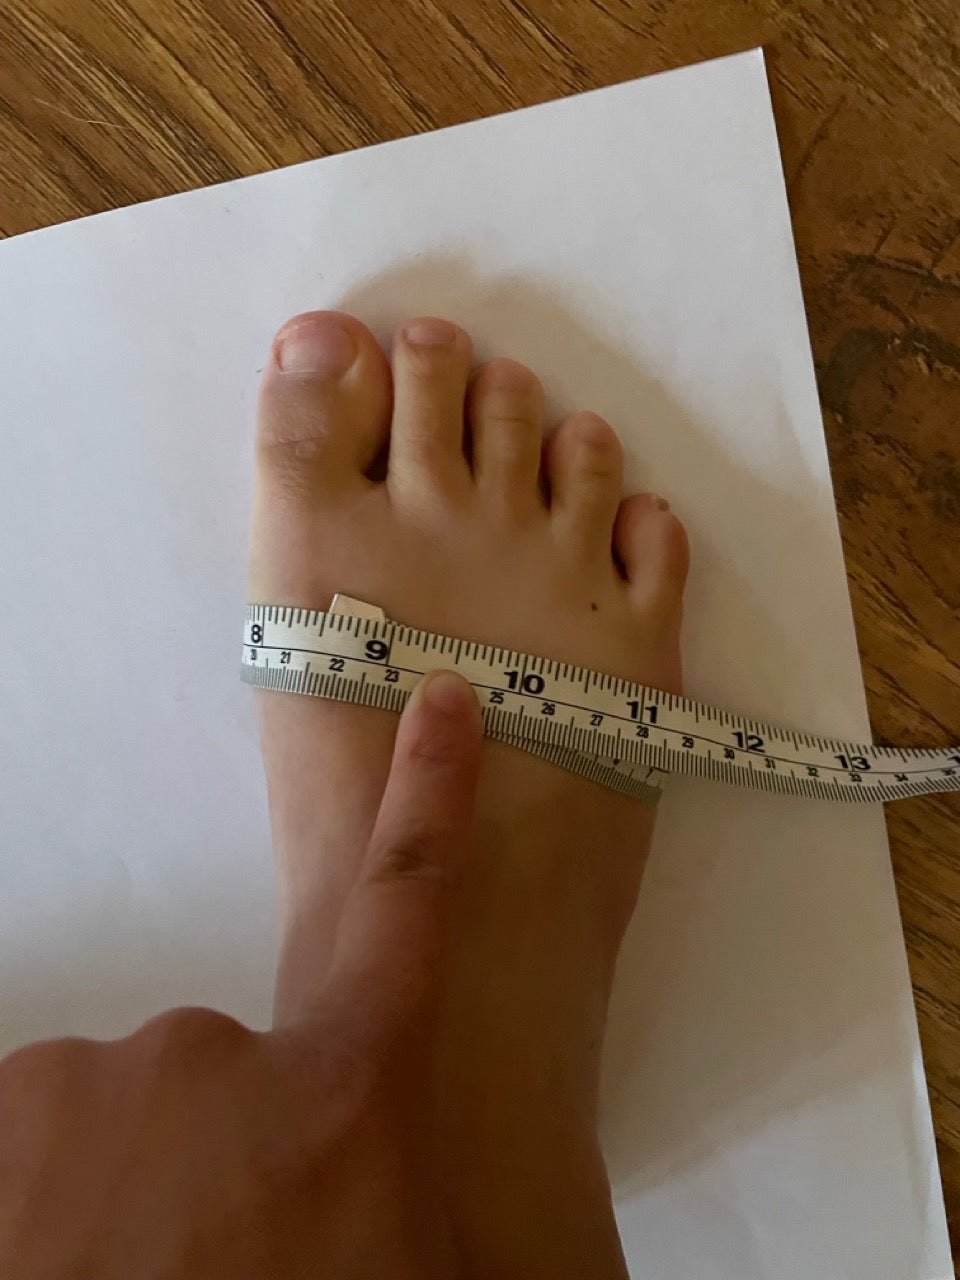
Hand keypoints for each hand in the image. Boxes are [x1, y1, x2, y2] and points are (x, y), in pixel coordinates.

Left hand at [0, 670, 482, 1279]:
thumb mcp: (405, 1268)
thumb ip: (426, 1206)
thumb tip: (517, 1220)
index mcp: (344, 1096)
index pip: (409, 908)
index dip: (431, 798)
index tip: (444, 698)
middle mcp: (219, 1054)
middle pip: (224, 1071)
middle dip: (218, 1154)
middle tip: (213, 1262)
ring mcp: (97, 1075)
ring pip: (118, 1111)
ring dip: (120, 1187)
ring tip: (127, 1274)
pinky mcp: (7, 1098)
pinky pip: (31, 1134)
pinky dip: (36, 1191)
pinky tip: (56, 1257)